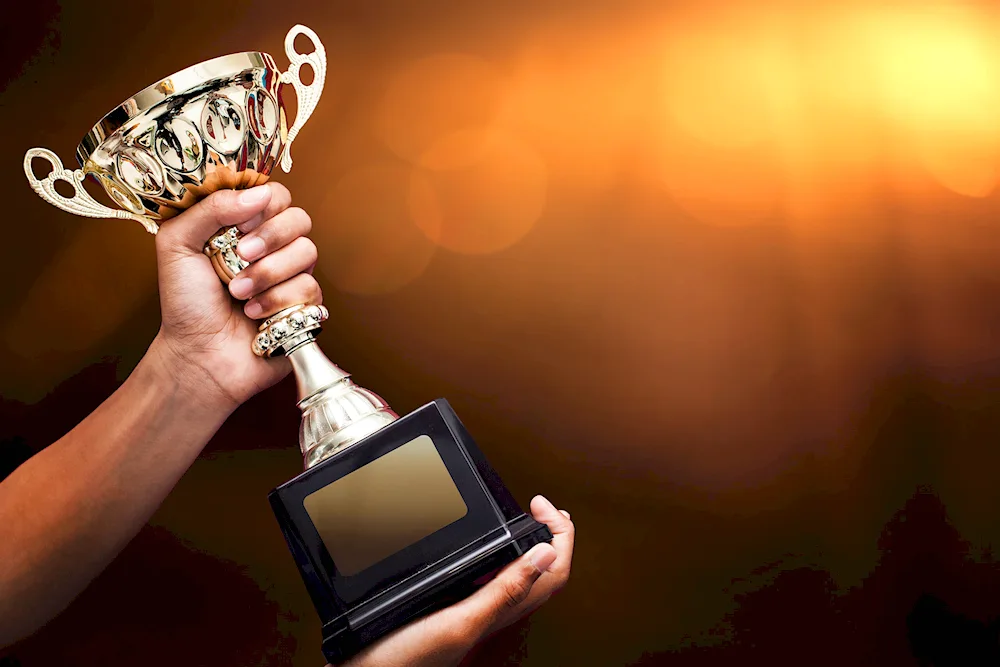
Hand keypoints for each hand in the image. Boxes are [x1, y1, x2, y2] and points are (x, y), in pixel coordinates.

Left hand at [149, 183, 320, 411]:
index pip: (274, 195)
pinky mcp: (305, 304)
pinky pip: (310, 287)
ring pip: (308, 251)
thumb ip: (210, 209)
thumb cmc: (185, 304)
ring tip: (239, 294)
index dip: (263, 204)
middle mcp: (272, 248)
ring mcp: (291, 276)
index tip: (239, 223)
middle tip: (241, 255)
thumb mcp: (178, 245)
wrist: (199, 356)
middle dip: (270, 237)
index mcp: (244, 227)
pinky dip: (277, 301)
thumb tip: (257, 194)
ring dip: (269, 273)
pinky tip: (255, 314)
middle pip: (299, 218)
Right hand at [336, 495, 574, 666]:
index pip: (554, 570)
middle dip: (550, 535)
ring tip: (527, 521)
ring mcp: (474, 609)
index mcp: (503, 610)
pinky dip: (496, 557)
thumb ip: (504, 591)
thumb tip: (545, 552)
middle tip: (543, 508)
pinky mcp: (453, 609)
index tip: (541, 506)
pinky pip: (490, 579)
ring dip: (526, 544)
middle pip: (542, 571)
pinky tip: (484, 548)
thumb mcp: (460, 621)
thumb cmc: (409, 659)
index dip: (560, 535)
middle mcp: (494, 610)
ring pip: (517, 574)